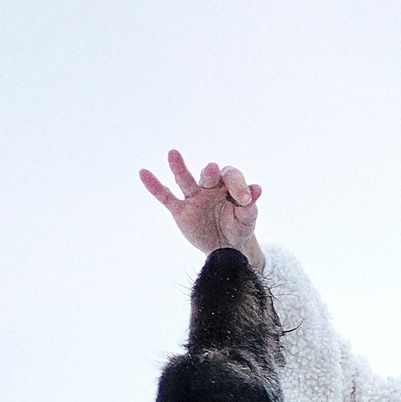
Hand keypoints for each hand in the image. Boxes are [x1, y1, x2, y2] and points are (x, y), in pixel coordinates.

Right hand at [139, 149, 264, 269]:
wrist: (226, 247)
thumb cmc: (238, 227)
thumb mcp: (248, 220)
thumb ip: (250, 207)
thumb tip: (257, 189)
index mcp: (228, 185)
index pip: (232, 177)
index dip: (239, 186)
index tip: (246, 200)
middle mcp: (209, 186)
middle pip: (208, 175)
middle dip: (210, 173)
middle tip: (212, 170)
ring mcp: (194, 197)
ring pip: (185, 179)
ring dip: (179, 167)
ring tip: (173, 154)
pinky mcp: (180, 210)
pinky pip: (166, 196)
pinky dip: (155, 186)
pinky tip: (144, 173)